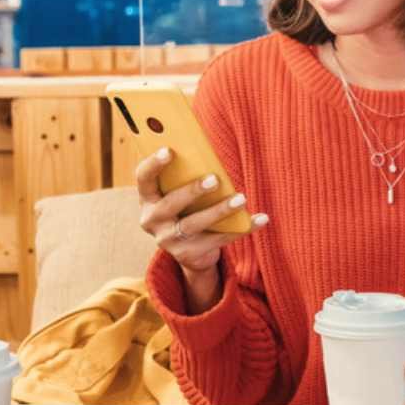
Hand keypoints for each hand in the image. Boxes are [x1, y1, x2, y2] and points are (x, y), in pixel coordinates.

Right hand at [136, 146, 267, 276]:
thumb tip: (208, 154)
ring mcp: (169, 240)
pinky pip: (219, 239)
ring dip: (219, 211)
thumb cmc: (188, 208)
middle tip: (214, 179)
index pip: (143, 178)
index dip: (153, 164)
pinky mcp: (189, 255)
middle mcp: (152, 221)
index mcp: (148, 198)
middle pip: (170, 205)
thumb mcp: (180, 193)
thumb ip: (185, 176)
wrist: (190, 251)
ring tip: (240, 198)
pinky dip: (242, 228)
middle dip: (192, 191)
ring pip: (194, 225)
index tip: (170, 150)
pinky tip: (261, 218)